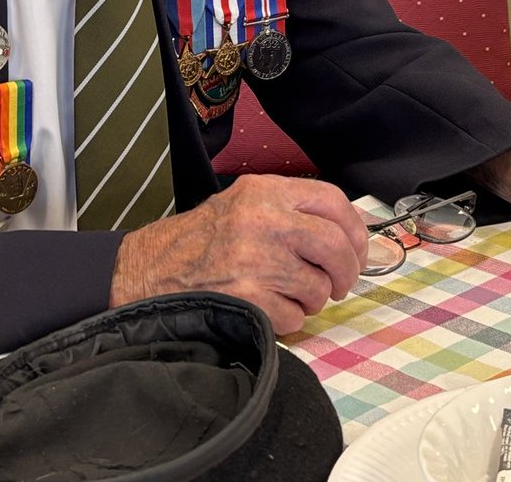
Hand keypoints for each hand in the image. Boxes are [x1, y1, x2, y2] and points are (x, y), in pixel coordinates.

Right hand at [108, 175, 367, 334]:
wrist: (152, 270)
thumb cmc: (202, 238)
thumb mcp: (244, 202)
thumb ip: (290, 209)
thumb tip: (345, 232)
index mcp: (265, 191)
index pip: (333, 201)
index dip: (355, 229)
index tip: (357, 248)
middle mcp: (265, 220)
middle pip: (335, 245)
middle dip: (346, 271)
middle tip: (339, 283)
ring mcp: (258, 260)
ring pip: (319, 287)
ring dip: (312, 298)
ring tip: (287, 292)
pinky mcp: (251, 298)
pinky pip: (296, 317)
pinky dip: (288, 319)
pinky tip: (267, 306)